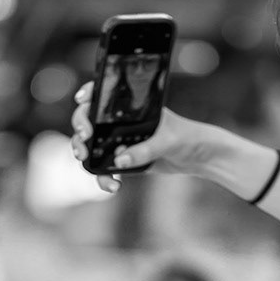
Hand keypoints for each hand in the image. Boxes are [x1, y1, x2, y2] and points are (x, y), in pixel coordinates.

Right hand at [70, 81, 213, 193]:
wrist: (198, 158)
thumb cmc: (186, 137)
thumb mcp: (168, 141)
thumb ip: (145, 150)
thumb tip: (119, 160)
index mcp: (132, 107)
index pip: (105, 96)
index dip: (89, 94)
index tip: (82, 100)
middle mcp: (122, 122)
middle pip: (90, 121)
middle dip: (81, 129)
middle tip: (84, 138)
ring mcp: (120, 141)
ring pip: (92, 146)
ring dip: (85, 154)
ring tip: (86, 161)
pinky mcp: (124, 160)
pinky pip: (105, 169)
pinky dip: (104, 178)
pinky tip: (113, 186)